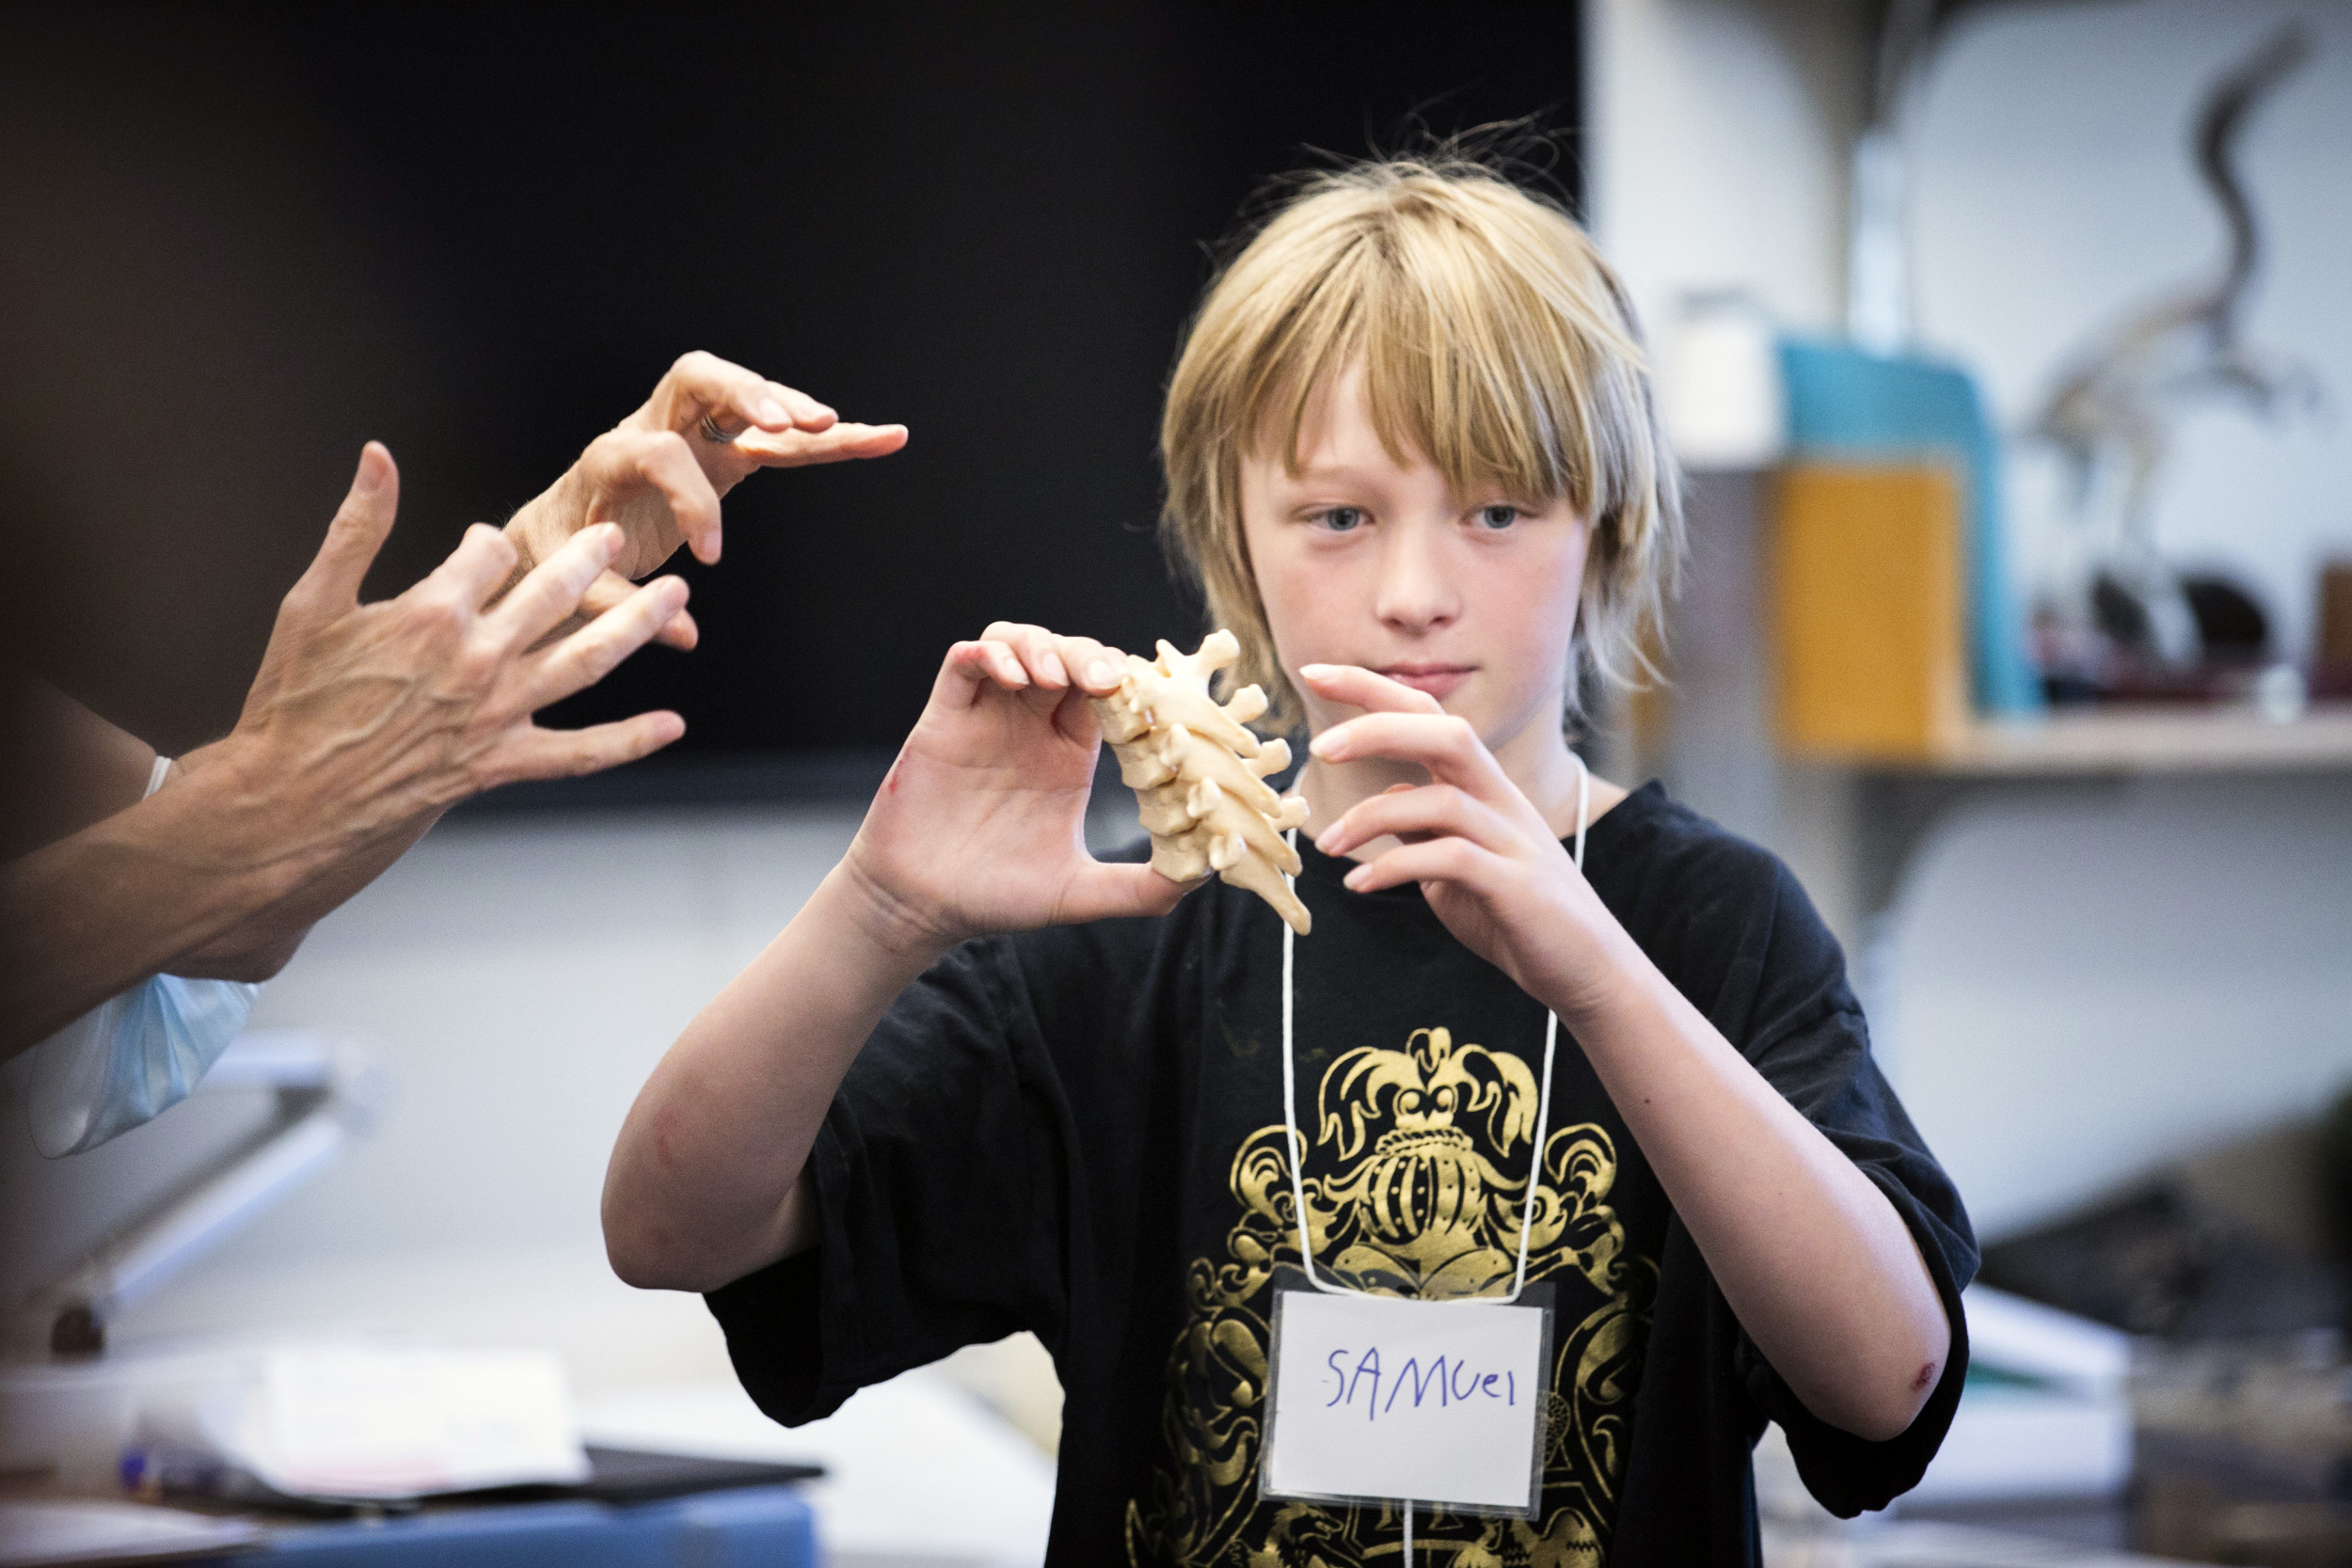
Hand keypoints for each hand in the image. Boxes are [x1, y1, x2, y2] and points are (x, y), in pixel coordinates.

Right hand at [211, 443, 690, 872]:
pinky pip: (579, 754)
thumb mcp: (312, 602)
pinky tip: (670, 725)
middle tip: (616, 535)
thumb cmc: (295, 699)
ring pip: (586, 661)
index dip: (490, 543)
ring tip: (676, 596)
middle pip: (555, 593)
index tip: (486, 545)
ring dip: (636, 624)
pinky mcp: (502, 762)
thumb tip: (378, 455)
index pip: (492, 551)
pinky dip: (628, 741)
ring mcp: (497, 712)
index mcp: (433, 611)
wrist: (292, 798)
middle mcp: (477, 658)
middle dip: (590, 558)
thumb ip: (356, 526)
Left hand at [505, 351, 907, 646]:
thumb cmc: (563, 554)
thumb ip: (621, 607)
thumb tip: (683, 631)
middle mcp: (652, 427)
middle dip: (746, 394)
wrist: (558, 530)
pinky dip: (827, 439)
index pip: (662, 455)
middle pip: (698, 377)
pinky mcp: (724, 451)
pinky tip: (879, 438)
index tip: (711, 557)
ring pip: (746, 396)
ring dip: (795, 408)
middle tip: (787, 424)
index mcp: (612, 456)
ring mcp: (692, 433)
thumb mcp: (575, 584)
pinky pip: (779, 437)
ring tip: (841, 428)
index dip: (692, 502)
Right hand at [840, 622, 1196, 955]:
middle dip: (1089, 656)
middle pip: (1067, 656)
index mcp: (1068, 753)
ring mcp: (986, 716)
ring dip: (1042, 646)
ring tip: (1055, 679)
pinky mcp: (944, 717)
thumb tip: (1208, 875)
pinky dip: (990, 654)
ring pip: (1017, 642)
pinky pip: (964, 661)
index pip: (1107, 693)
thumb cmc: (999, 898)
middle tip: (1106, 681)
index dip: (1128, 683)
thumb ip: (1144, 887)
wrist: (924, 908)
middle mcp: (1029, 726)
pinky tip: (1014, 680)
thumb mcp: (1082, 894)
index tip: (1147, 698)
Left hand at [1301, 664, 1625, 1018]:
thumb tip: (1381, 805)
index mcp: (1483, 788)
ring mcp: (1514, 840)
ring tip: (1326, 845)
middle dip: (1379, 730)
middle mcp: (1502, 802)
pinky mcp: (1516, 885)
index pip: (1429, 717)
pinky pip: (1451, 859)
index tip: (1315, 672)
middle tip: (1320, 748)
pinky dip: (1397, 867)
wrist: (1587, 968)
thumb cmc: (1518, 915)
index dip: (1374, 689)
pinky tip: (1360, 884)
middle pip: (1447, 734)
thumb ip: (1424, 830)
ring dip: (1372, 818)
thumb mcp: (1458, 864)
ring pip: (1442, 800)